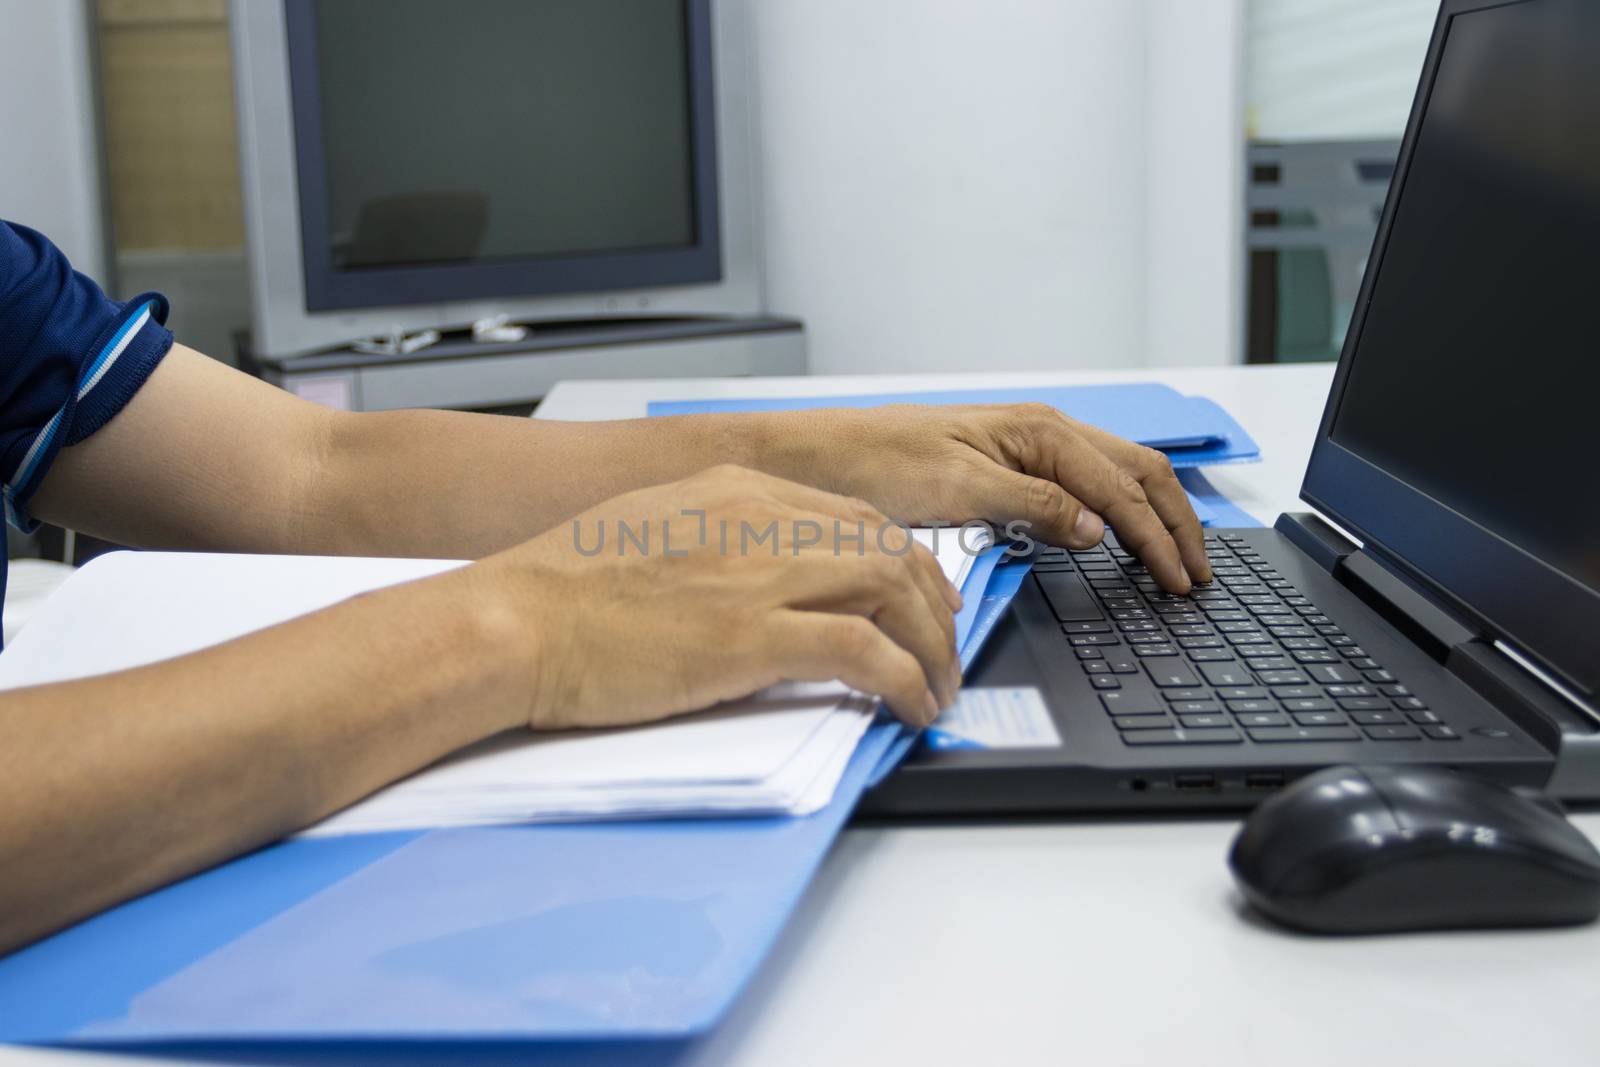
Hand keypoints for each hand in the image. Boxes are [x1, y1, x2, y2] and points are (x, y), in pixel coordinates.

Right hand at [471, 465, 961, 730]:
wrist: (514, 619)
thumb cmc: (563, 588)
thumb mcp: (653, 531)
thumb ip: (718, 541)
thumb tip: (760, 581)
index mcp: (736, 490)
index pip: (855, 517)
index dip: (904, 562)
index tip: (922, 599)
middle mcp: (762, 520)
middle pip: (889, 549)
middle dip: (934, 606)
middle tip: (944, 651)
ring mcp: (761, 575)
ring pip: (893, 592)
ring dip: (931, 646)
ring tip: (937, 687)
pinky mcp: (753, 636)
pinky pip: (865, 652)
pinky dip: (904, 679)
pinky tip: (910, 706)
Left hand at [756, 403, 1211, 592]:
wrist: (816, 459)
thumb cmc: (873, 464)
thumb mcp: (956, 489)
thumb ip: (1033, 505)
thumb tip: (1098, 528)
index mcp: (1038, 431)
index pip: (1122, 488)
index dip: (1157, 537)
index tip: (1179, 580)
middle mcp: (1041, 432)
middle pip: (1137, 472)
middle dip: (1175, 522)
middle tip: (1199, 574)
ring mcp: (1027, 447)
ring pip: (1116, 475)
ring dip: (1153, 514)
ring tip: (1179, 558)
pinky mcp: (1008, 467)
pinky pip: (1083, 485)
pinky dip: (1118, 511)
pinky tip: (1124, 537)